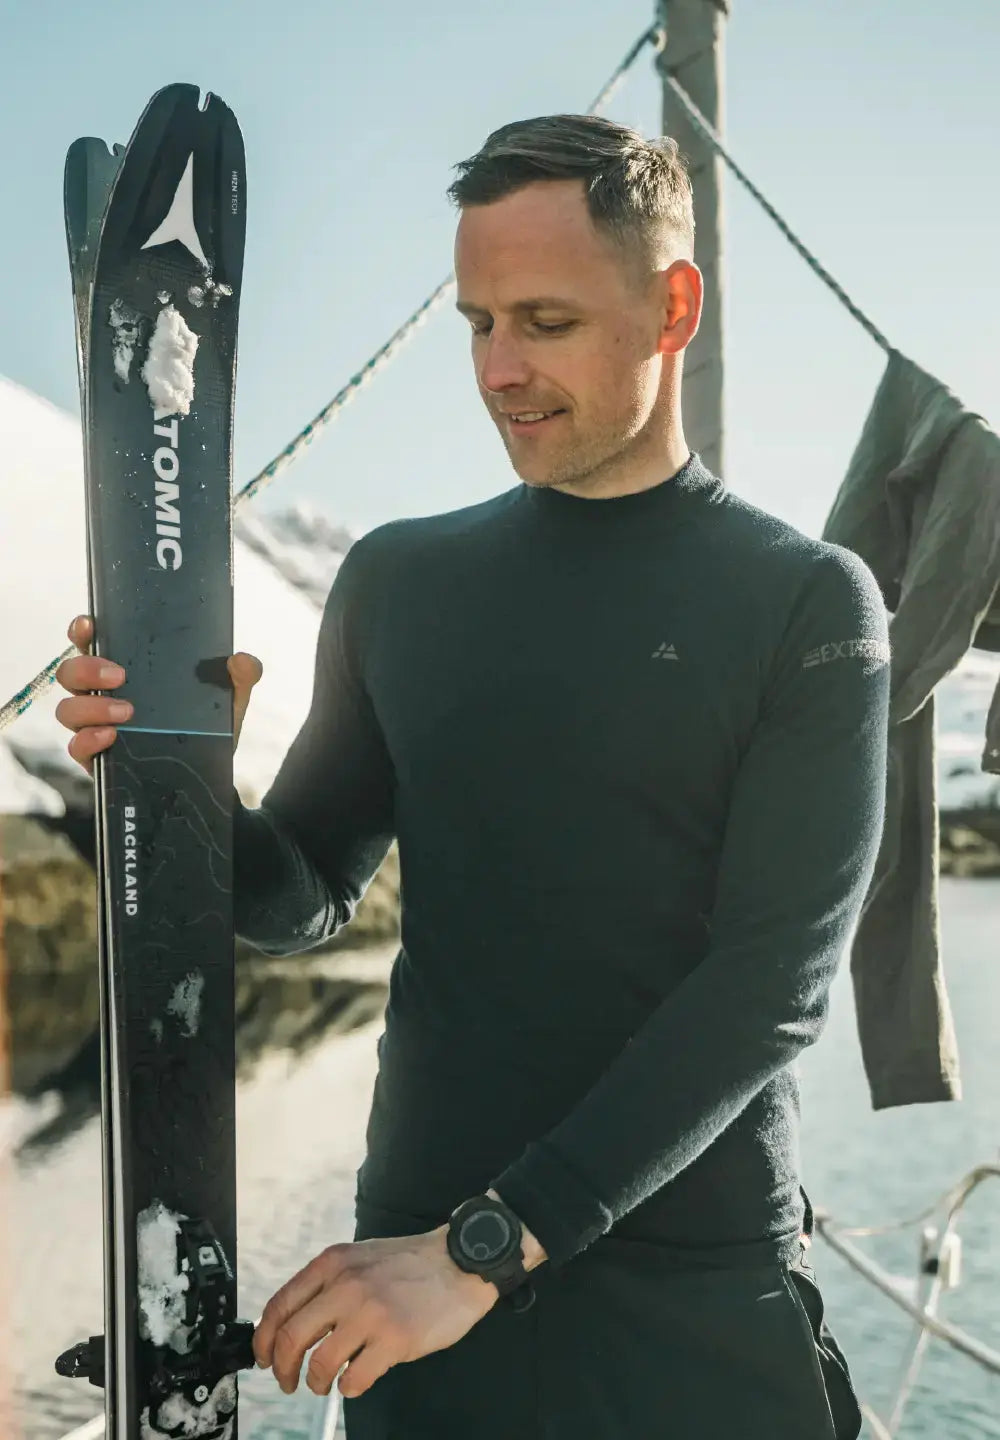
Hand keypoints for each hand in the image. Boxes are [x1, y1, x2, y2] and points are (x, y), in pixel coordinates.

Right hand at [54, 614, 262, 775]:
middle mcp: (102, 695)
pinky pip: (76, 746)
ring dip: (92, 706)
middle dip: (87, 669)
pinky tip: (111, 737)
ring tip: (127, 712)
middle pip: (70, 673)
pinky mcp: (97, 758)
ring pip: (68, 710)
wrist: (209, 777)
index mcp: (125, 670)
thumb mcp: (228, 699)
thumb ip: (240, 676)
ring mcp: (95, 726)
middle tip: (120, 675)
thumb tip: (242, 660)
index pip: (91, 643)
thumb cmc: (206, 728)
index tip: (89, 625)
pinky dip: (88, 740)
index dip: (82, 631)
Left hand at [252, 1227, 496, 1400]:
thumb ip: (328, 1284)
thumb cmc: (411, 1264)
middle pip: (292, 1338)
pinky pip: (354, 1379)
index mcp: (334, 1263)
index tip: (264, 1358)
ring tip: (326, 1383)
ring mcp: (371, 1312)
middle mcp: (347, 1285)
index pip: (279, 1306)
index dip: (264, 1340)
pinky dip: (349, 1387)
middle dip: (283, 1369)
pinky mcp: (395, 1339)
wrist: (460, 1262)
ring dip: (316, 1382)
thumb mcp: (360, 1258)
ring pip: (320, 1363)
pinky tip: (356, 1380)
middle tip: (288, 1382)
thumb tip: (292, 1323)